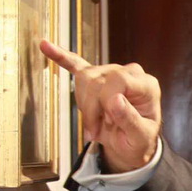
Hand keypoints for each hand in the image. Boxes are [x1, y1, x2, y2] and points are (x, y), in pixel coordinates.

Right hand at [40, 39, 161, 172]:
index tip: (110, 120)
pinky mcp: (96, 77)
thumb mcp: (140, 137)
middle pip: (97, 81)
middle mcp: (129, 73)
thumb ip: (130, 119)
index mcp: (146, 85)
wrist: (131, 143)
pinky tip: (46, 46)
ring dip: (85, 105)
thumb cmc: (139, 140)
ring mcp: (111, 72)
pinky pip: (76, 64)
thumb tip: (115, 100)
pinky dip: (61, 57)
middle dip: (93, 110)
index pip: (118, 79)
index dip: (107, 101)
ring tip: (96, 121)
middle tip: (99, 130)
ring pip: (84, 80)